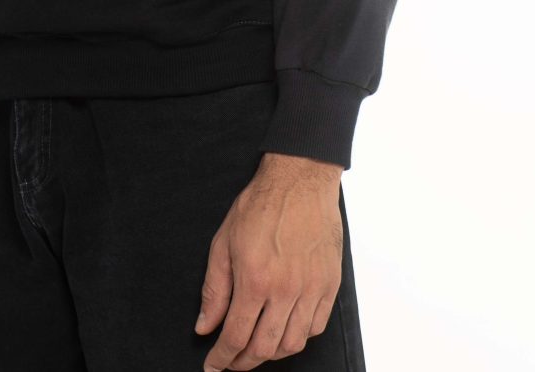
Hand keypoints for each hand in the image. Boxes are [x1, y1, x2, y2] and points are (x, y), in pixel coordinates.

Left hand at [195, 155, 344, 370]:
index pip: (236, 336)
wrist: (299, 180)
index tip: (213, 366)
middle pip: (265, 348)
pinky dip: (299, 337)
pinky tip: (286, 330)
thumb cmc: (260, 205)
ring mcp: (311, 289)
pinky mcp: (329, 284)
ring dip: (272, 353)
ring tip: (257, 348)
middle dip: (244, 362)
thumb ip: (214, 289)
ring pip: (293, 344)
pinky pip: (316, 327)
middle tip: (232, 362)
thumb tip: (205, 326)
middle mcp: (285, 290)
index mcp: (255, 279)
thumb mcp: (224, 242)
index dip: (222, 358)